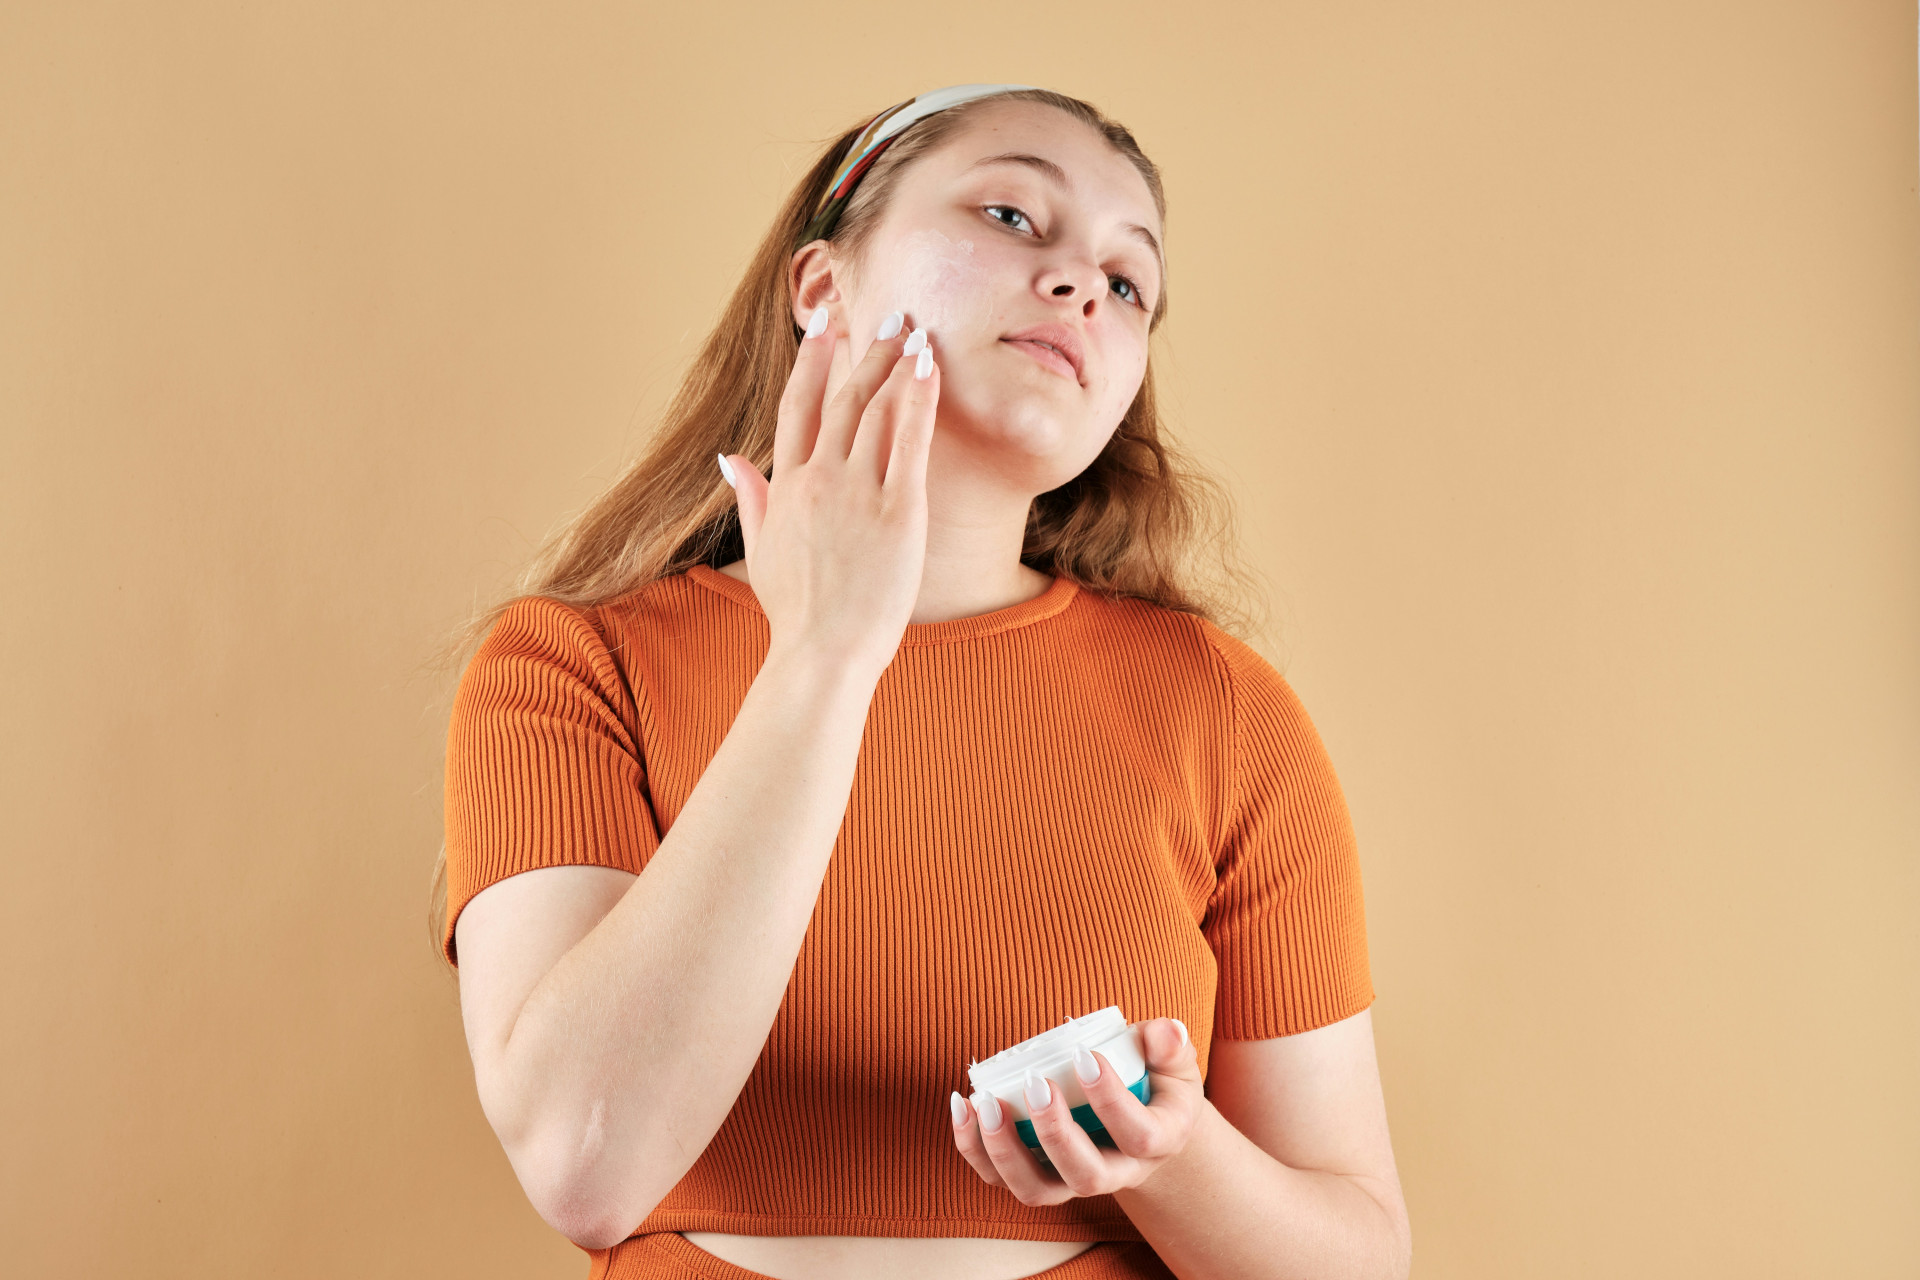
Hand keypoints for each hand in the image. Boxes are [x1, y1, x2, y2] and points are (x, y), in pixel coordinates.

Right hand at [721, 309, 939, 681]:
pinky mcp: (897, 512)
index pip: (797, 407)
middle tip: (888, 316)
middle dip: (865, 352)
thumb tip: (729, 457)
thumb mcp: (761, 550)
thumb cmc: (797, 612)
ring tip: (916, 331)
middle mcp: (818, 480)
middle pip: (842, 399)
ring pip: (876, 412)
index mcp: (787, 486)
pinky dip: (918, 400)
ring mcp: (857, 493)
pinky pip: (909, 442)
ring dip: (896, 366)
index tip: (825, 324)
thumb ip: (749, 498)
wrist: (823, 653)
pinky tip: (930, 369)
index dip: (812, 360)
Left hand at [949, 1018, 1204, 1204]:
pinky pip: (999, 1178)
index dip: (1112, 1100)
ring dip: (1005, 1151)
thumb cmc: (1156, 1084)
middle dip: (1056, 1132)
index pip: (1138, 1136)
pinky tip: (964, 1106)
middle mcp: (1116, 1173)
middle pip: (1086, 1175)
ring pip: (1036, 1190)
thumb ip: (1170, 1046)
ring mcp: (1071, 1181)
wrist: (1142, 1124)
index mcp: (1156, 1143)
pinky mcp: (1036, 1176)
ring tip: (987, 1103)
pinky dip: (974, 1147)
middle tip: (1036, 1084)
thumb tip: (1167, 1031)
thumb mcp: (1175, 1063)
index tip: (1084, 1057)